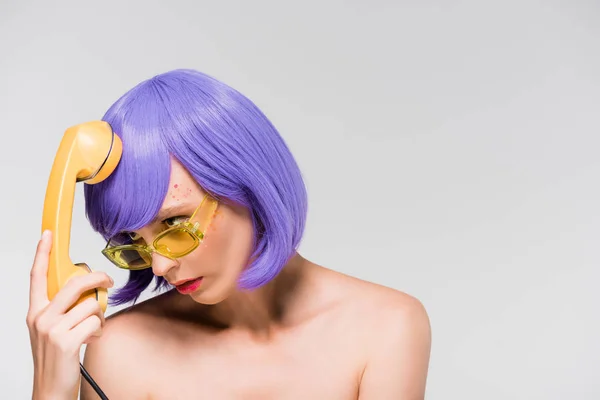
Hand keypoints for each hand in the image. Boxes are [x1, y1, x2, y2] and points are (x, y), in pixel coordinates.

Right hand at [26, 230, 112, 398]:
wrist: (50, 388)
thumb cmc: (56, 357)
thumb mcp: (52, 328)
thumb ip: (63, 308)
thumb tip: (87, 289)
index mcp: (35, 311)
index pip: (37, 276)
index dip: (42, 253)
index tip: (48, 235)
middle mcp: (40, 317)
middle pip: (73, 284)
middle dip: (97, 279)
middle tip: (108, 282)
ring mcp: (52, 329)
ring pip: (90, 305)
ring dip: (100, 316)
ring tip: (93, 329)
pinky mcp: (66, 341)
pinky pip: (95, 323)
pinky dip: (99, 331)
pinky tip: (91, 340)